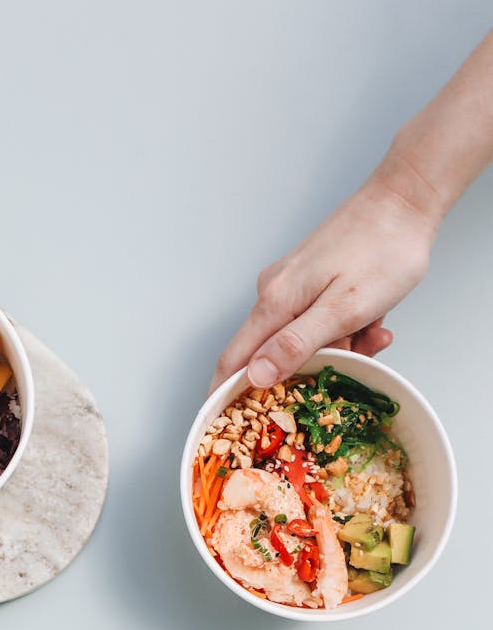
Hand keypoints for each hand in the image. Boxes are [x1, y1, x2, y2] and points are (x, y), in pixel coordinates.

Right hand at [210, 167, 439, 392]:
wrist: (406, 201)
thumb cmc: (383, 251)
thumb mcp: (344, 308)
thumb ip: (296, 344)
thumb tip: (253, 376)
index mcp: (274, 302)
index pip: (232, 361)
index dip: (223, 397)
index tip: (224, 429)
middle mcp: (273, 293)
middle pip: (273, 355)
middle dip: (311, 369)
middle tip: (354, 361)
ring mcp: (291, 286)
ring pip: (303, 341)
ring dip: (339, 348)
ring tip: (372, 332)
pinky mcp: (310, 281)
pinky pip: (318, 323)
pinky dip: (345, 330)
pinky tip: (372, 321)